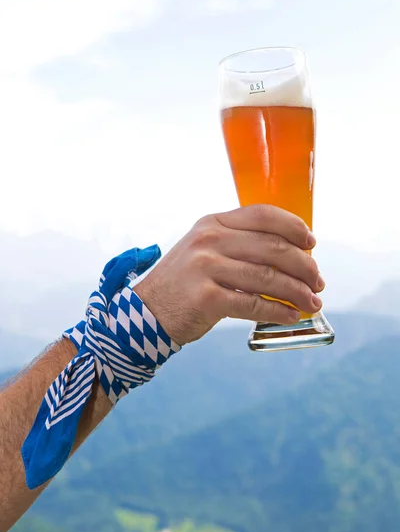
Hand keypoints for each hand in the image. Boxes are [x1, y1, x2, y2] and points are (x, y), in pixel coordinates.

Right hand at [134, 205, 324, 345]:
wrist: (147, 312)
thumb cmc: (185, 283)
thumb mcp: (204, 250)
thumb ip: (238, 245)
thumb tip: (289, 256)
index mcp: (213, 223)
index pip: (263, 215)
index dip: (294, 227)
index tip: (312, 244)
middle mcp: (209, 240)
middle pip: (272, 247)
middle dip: (304, 266)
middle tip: (318, 283)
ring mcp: (205, 267)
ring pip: (268, 277)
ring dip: (298, 292)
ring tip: (313, 303)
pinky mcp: (206, 298)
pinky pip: (253, 303)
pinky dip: (278, 311)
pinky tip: (290, 316)